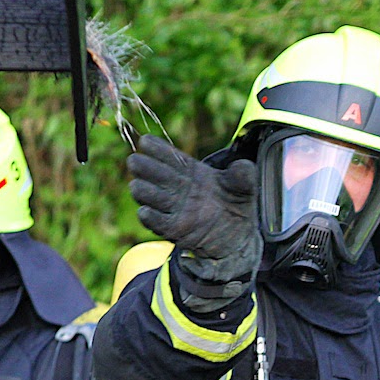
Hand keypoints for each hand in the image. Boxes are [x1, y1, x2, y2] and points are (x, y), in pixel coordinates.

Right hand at [127, 135, 260, 287]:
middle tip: (136, 162)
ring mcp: (173, 207)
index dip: (154, 148)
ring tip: (139, 186)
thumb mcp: (244, 187)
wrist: (239, 236)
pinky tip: (146, 211)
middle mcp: (177, 187)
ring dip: (142, 190)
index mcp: (190, 170)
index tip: (145, 142)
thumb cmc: (236, 204)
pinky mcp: (175, 229)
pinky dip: (149, 216)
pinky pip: (155, 221)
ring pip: (146, 194)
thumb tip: (244, 167)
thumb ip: (243, 176)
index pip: (167, 155)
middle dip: (142, 166)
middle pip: (150, 171)